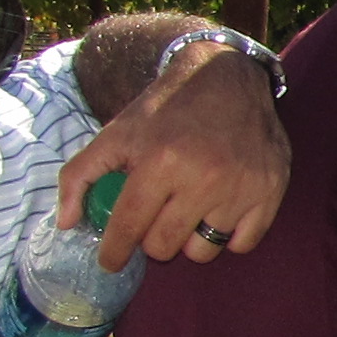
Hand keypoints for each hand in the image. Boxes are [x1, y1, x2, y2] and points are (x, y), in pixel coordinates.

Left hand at [64, 43, 289, 265]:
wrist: (226, 76)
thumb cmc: (166, 108)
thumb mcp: (116, 132)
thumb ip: (80, 175)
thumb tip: (67, 223)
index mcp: (160, 160)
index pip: (129, 227)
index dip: (114, 251)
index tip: (111, 259)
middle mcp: (202, 177)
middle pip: (164, 245)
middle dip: (151, 240)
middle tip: (154, 221)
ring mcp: (240, 187)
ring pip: (202, 251)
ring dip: (189, 240)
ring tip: (187, 214)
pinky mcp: (269, 191)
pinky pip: (240, 244)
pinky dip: (227, 237)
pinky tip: (218, 212)